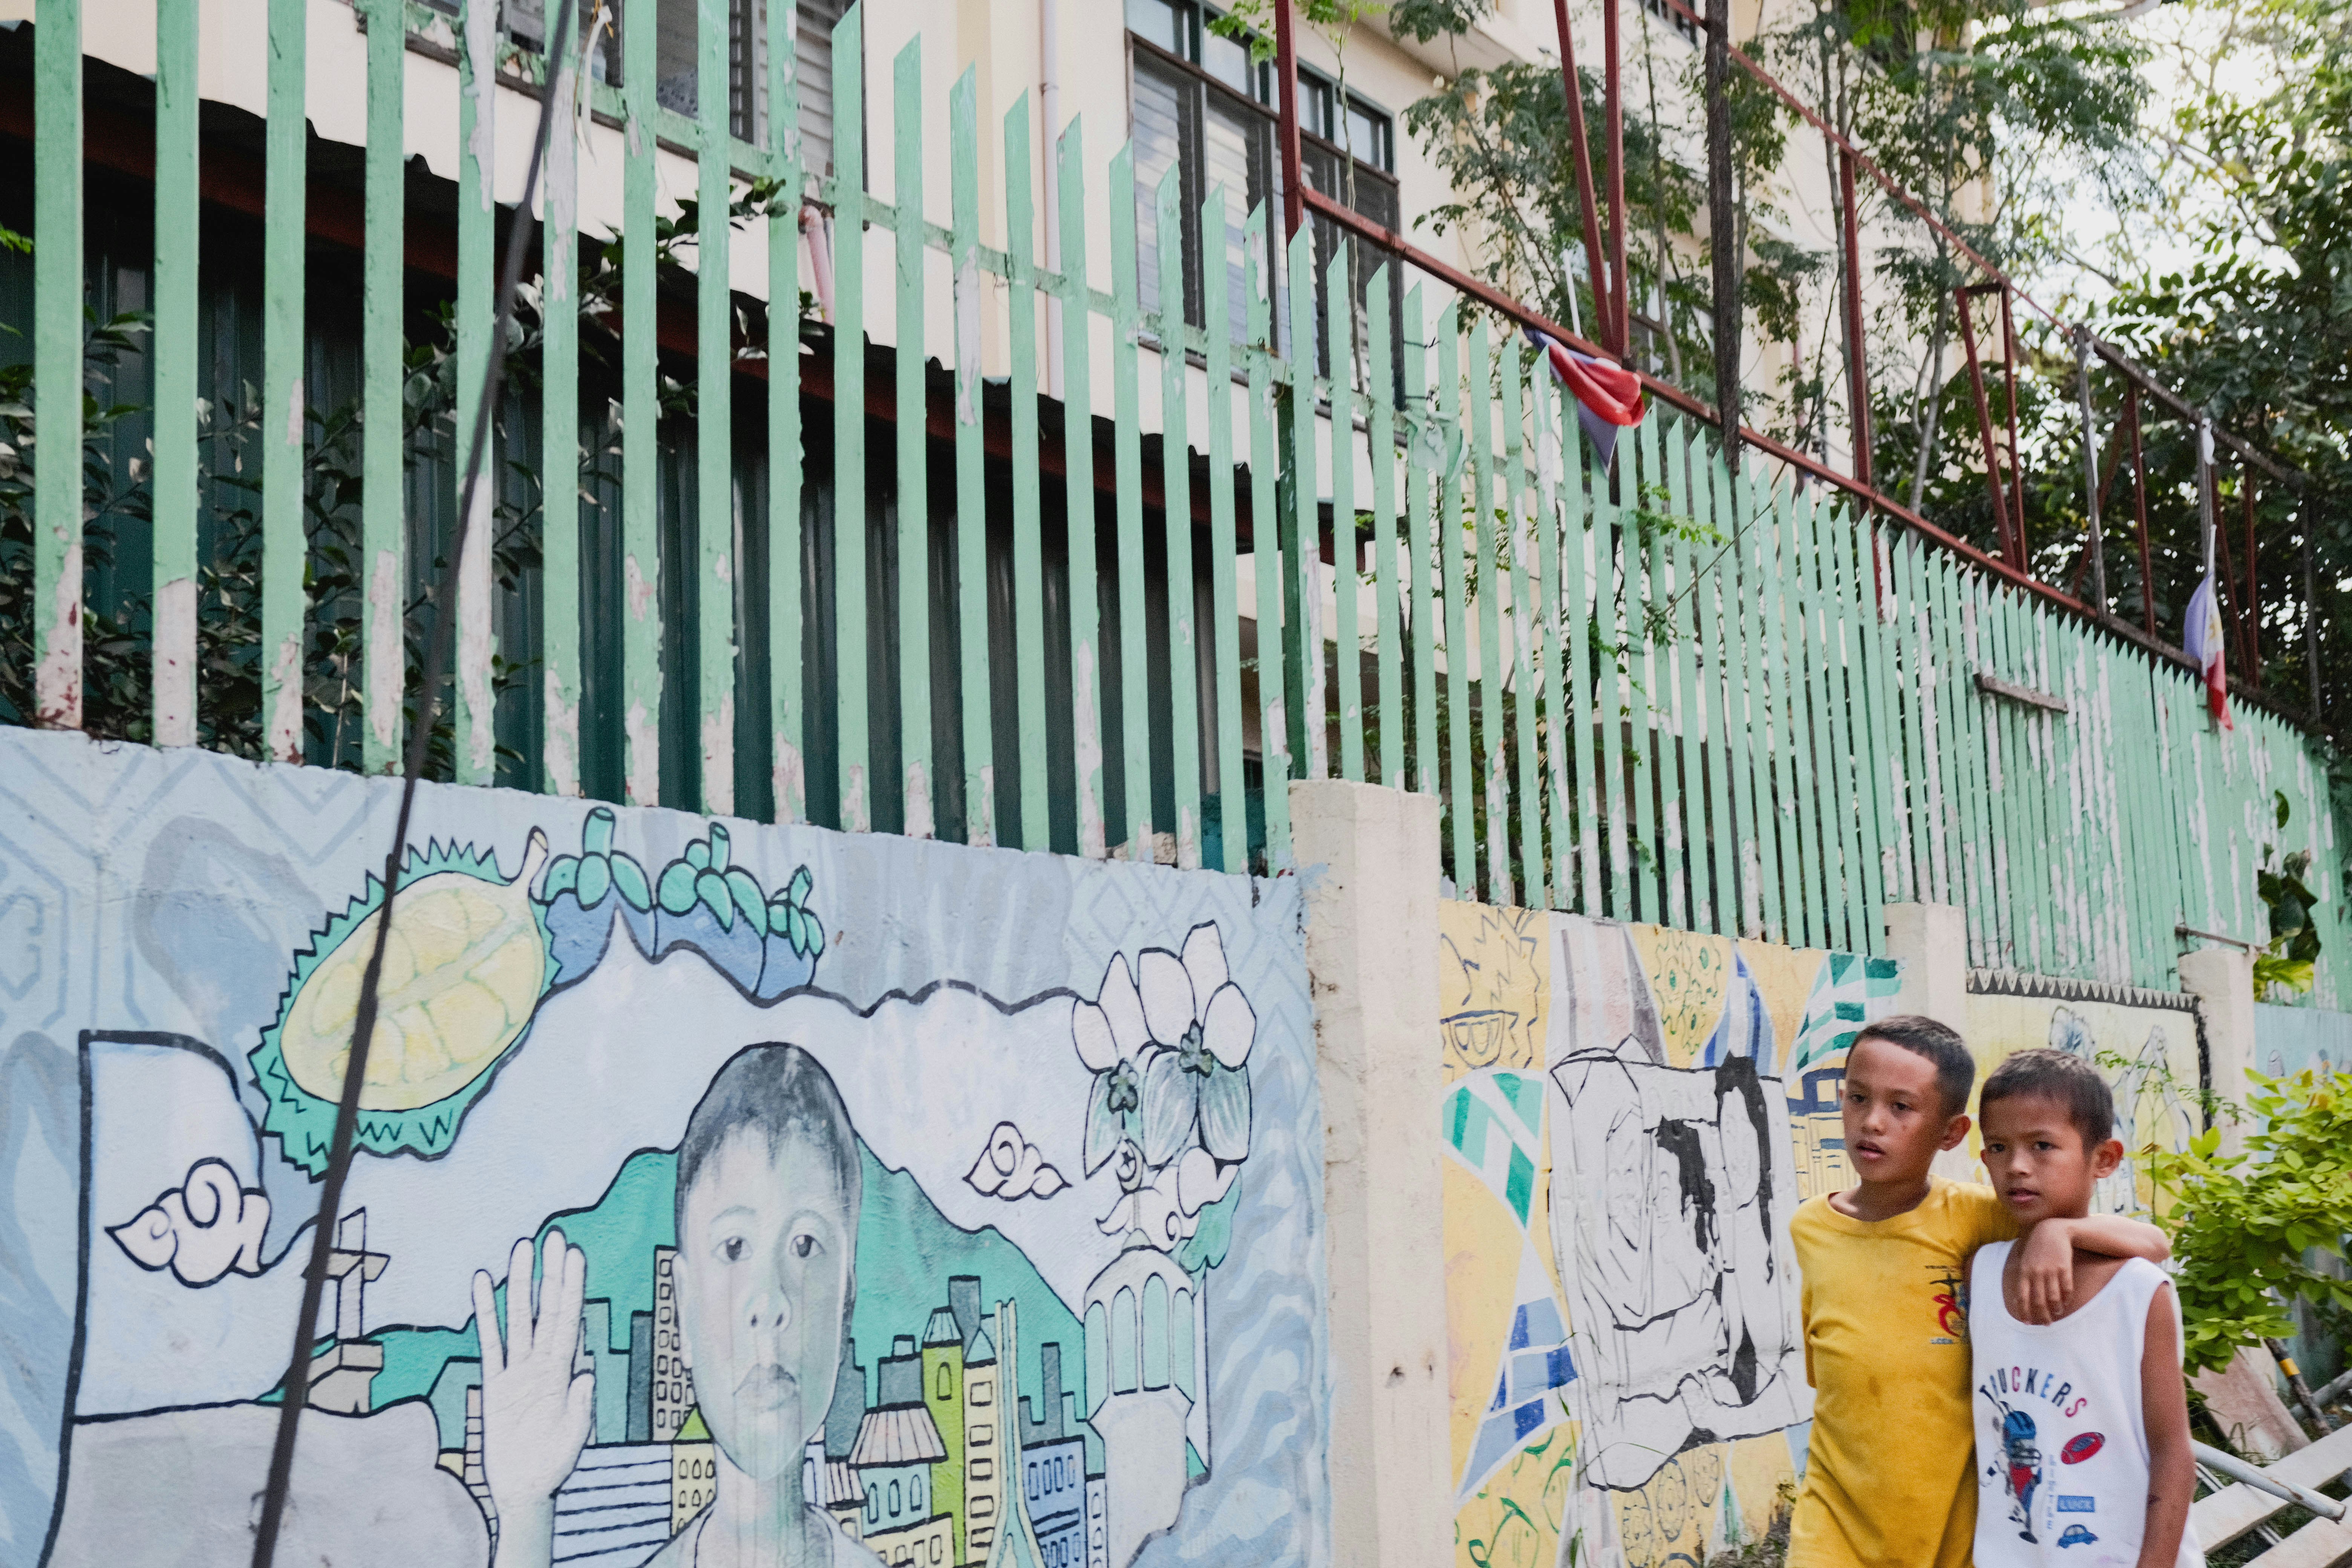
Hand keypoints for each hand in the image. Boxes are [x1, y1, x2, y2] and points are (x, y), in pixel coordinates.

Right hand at [473, 1231, 594, 1521]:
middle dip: (550, 1274)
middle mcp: (542, 1363)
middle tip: (552, 1237)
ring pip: (518, 1317)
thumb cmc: (553, 1463)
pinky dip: (485, 1314)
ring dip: (519, 1283)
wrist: (524, 1488)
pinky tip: (481, 1285)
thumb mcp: (573, 1436)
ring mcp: (517, 1370)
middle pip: (546, 1309)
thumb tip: (586, 1372)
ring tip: (520, 1248)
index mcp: (564, 1372)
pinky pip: (489, 1343)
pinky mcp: (494, 1384)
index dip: (572, 1289)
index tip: (576, 1256)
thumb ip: (580, 1406)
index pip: (570, 1321)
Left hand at [2013, 1222, 2075, 1324]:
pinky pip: (2066, 1288)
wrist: (2051, 1231)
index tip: (2027, 1323)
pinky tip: (2067, 1302)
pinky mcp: (2064, 1267)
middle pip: (2038, 1301)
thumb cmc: (2036, 1249)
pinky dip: (2067, 1298)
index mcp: (2024, 1272)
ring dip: (2056, 1308)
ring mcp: (2050, 1270)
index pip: (2022, 1297)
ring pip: (2053, 1297)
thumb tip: (2019, 1299)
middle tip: (2047, 1324)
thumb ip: (2023, 1279)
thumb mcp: (2025, 1262)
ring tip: (2058, 1313)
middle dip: (2042, 1315)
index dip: (2024, 1312)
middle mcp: (2036, 1273)